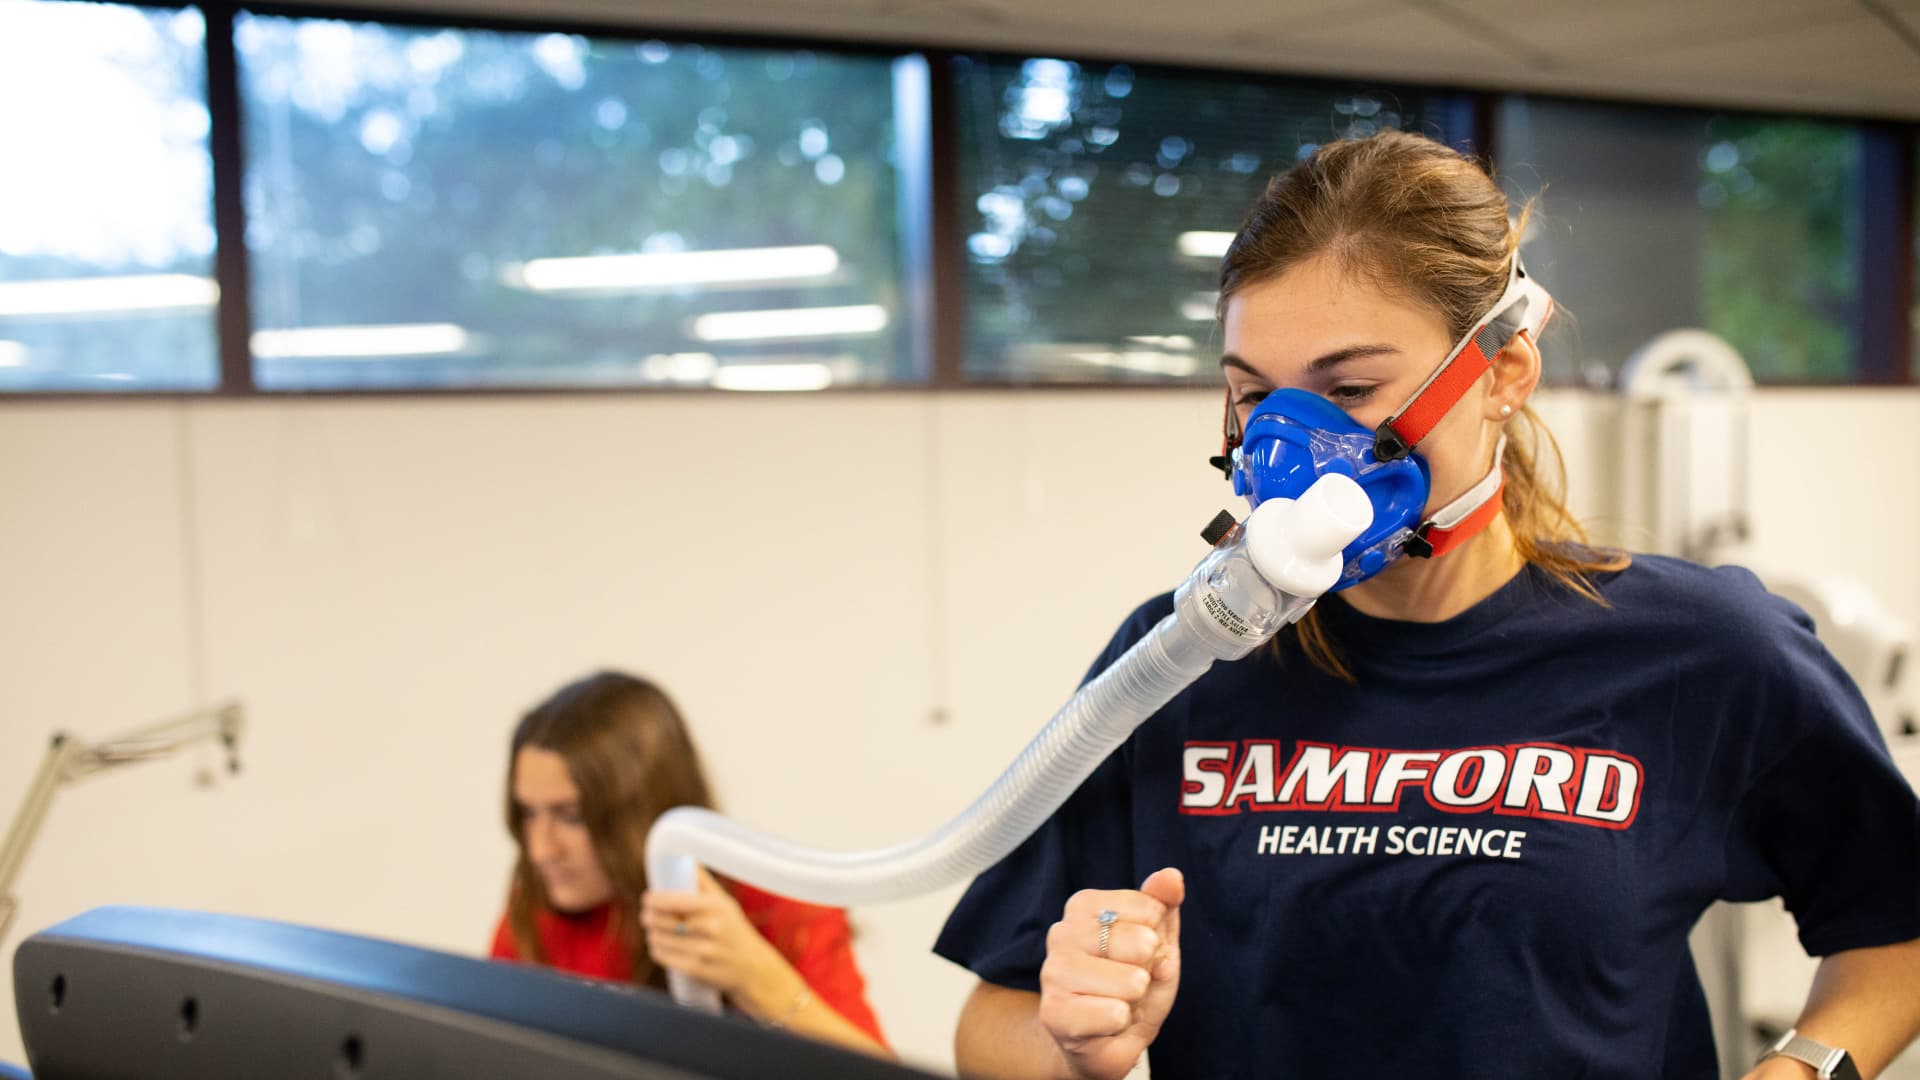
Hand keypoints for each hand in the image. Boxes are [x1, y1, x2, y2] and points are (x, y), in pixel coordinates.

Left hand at [640, 866, 791, 1008]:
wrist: (752, 967)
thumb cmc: (735, 930)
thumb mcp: (726, 903)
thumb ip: (703, 882)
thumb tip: (684, 859)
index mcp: (716, 907)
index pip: (675, 900)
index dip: (654, 899)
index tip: (647, 898)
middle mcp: (710, 928)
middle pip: (662, 920)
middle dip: (648, 916)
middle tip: (647, 914)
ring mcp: (703, 950)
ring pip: (659, 938)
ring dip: (651, 933)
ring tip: (654, 930)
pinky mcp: (695, 969)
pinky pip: (662, 956)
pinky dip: (656, 949)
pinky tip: (659, 945)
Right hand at [1038, 867, 1183, 1079]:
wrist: (1105, 1040)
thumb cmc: (1130, 986)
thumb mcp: (1157, 942)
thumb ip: (1163, 904)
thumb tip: (1171, 876)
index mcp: (1084, 906)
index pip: (1150, 909)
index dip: (1158, 939)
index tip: (1140, 955)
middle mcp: (1062, 932)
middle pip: (1141, 944)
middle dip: (1148, 971)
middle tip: (1130, 984)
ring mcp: (1053, 971)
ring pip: (1131, 982)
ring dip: (1136, 1001)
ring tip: (1118, 1003)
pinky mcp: (1053, 1012)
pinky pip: (1115, 1014)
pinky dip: (1122, 1024)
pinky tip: (1106, 1024)